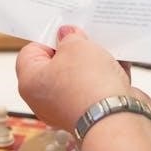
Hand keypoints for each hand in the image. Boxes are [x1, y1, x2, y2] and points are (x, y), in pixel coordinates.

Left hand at [17, 25, 149, 130]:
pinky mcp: (92, 113)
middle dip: (75, 51)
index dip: (49, 38)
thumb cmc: (88, 85)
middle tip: (87, 40)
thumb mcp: (76, 45)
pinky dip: (108, 78)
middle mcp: (45, 99)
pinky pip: (97, 89)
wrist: (116, 119)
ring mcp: (68, 108)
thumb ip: (69, 36)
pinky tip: (120, 66)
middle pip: (57, 65)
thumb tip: (67, 35)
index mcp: (30, 82)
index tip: (67, 32)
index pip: (31, 52)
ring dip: (95, 63)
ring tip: (107, 51)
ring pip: (80, 77)